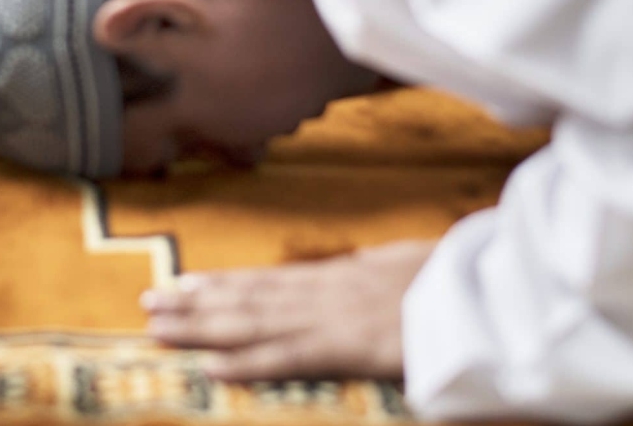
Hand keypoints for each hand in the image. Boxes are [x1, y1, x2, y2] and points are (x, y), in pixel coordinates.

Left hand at [140, 239, 437, 381]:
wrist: (485, 288)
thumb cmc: (457, 276)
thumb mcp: (409, 262)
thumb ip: (378, 267)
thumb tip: (361, 262)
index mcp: (340, 275)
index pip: (269, 281)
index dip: (224, 283)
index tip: (185, 282)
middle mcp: (324, 292)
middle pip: (247, 299)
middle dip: (195, 303)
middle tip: (147, 303)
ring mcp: (331, 318)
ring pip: (252, 324)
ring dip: (201, 328)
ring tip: (157, 328)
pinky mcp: (345, 347)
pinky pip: (287, 359)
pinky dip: (247, 364)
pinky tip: (210, 369)